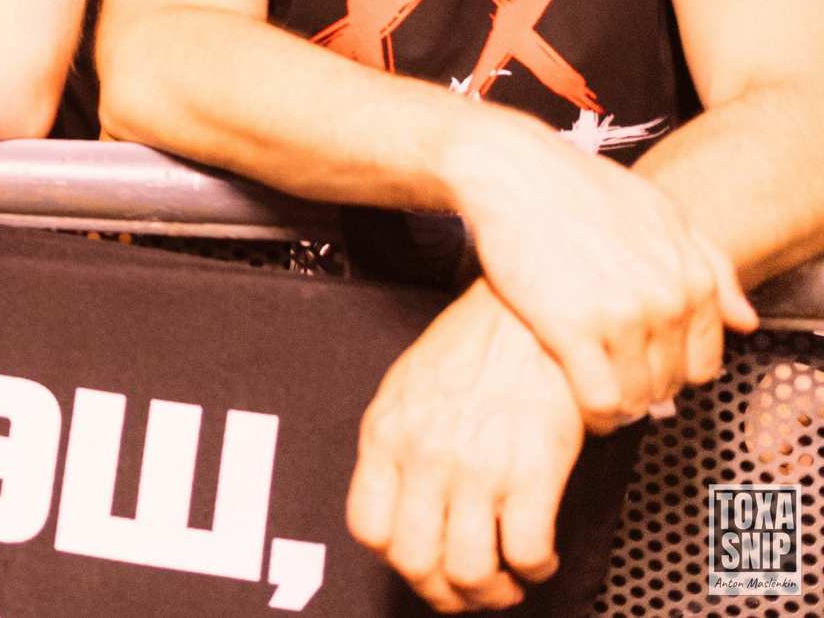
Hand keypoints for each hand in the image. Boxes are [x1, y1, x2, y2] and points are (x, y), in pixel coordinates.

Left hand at [347, 284, 583, 610]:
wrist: (528, 317)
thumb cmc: (476, 345)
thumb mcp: (409, 388)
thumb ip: (399, 444)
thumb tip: (400, 498)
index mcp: (387, 435)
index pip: (367, 527)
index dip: (394, 558)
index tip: (418, 565)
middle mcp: (425, 457)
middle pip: (414, 560)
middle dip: (440, 592)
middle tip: (463, 593)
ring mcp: (477, 469)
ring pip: (468, 570)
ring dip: (489, 593)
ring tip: (504, 583)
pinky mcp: (532, 474)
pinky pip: (526, 552)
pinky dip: (534, 569)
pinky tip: (538, 558)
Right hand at [446, 122, 755, 431]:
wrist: (515, 172)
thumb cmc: (581, 187)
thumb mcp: (663, 212)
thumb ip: (713, 265)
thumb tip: (746, 322)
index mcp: (694, 279)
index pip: (703, 362)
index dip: (672, 370)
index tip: (643, 364)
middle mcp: (668, 302)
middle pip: (669, 383)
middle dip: (642, 385)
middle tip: (610, 372)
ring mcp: (621, 317)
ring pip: (636, 396)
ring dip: (617, 402)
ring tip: (591, 386)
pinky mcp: (571, 329)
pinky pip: (599, 399)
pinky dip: (593, 412)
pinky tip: (576, 395)